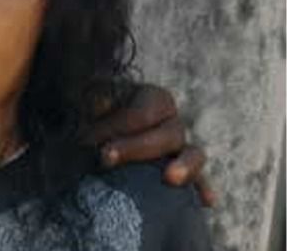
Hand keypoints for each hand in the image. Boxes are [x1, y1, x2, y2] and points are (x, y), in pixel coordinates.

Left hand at [85, 83, 216, 206]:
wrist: (97, 133)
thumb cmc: (95, 112)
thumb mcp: (92, 97)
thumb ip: (96, 98)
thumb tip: (100, 104)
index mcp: (154, 98)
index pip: (143, 112)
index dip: (120, 126)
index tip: (94, 140)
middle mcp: (172, 122)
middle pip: (167, 134)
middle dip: (135, 147)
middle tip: (105, 157)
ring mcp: (181, 148)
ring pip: (194, 154)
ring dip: (185, 166)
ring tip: (171, 178)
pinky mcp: (183, 171)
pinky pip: (200, 180)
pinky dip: (202, 189)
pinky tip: (205, 201)